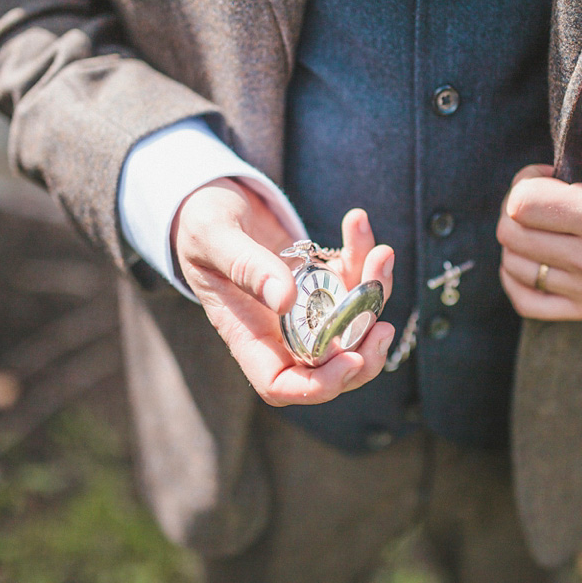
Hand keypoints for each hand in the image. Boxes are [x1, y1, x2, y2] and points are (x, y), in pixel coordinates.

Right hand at [172, 178, 394, 405]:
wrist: (211, 197)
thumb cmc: (199, 220)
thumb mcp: (213, 236)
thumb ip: (246, 266)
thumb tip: (285, 301)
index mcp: (245, 332)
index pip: (281, 385)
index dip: (319, 385)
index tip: (349, 359)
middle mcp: (279, 328)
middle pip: (330, 366)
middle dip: (365, 353)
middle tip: (382, 327)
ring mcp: (305, 306)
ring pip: (352, 323)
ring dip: (374, 295)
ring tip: (381, 254)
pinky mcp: (321, 279)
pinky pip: (354, 280)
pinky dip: (364, 256)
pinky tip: (358, 224)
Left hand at [496, 79, 581, 320]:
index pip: (521, 204)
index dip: (525, 182)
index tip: (549, 177)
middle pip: (510, 234)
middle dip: (518, 209)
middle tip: (546, 199)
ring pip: (513, 264)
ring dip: (520, 241)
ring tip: (550, 224)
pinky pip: (525, 301)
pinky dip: (518, 277)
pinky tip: (536, 255)